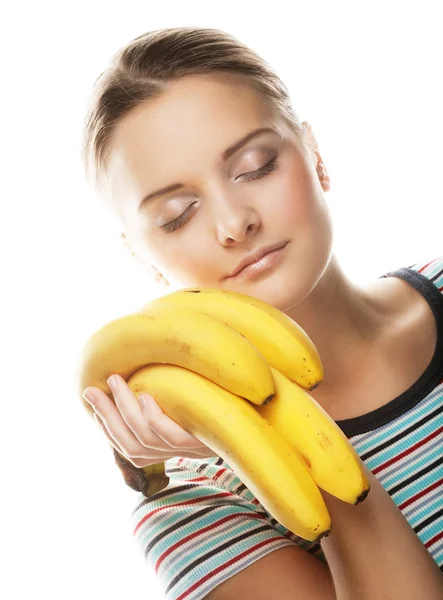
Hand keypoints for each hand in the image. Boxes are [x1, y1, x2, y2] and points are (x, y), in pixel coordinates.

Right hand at [83, 373, 218, 467]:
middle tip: (93, 388)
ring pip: (144, 440)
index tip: (91, 394)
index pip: (127, 446)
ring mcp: (190, 449)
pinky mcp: (205, 441)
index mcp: (170, 448)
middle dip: (107, 416)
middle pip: (130, 446)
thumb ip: (166, 389)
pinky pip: (172, 436)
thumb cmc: (223, 401)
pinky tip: (147, 396)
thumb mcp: (189, 396)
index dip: (107, 424)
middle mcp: (177, 453)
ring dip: (125, 410)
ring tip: (118, 382)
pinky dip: (155, 418)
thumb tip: (140, 367)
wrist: (264, 416)